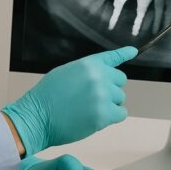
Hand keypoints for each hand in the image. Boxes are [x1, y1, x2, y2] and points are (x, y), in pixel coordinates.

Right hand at [2, 46, 136, 155]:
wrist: (37, 117)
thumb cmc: (47, 96)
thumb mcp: (66, 72)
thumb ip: (87, 71)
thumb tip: (103, 75)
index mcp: (89, 64)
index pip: (112, 58)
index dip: (123, 54)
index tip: (133, 51)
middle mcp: (99, 77)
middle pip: (120, 80)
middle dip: (110, 88)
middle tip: (92, 97)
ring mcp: (103, 96)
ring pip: (120, 98)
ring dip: (110, 103)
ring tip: (89, 109)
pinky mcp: (104, 115)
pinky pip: (121, 114)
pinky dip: (113, 117)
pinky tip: (98, 118)